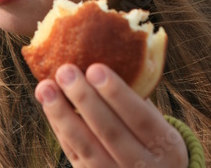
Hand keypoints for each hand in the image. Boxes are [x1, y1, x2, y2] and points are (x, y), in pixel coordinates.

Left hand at [35, 63, 187, 166]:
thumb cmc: (150, 136)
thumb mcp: (157, 122)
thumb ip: (136, 98)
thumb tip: (106, 54)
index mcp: (165, 144)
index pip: (141, 118)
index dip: (117, 93)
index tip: (95, 67)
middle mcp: (144, 166)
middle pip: (110, 132)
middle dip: (84, 99)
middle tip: (65, 70)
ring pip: (86, 147)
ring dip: (62, 114)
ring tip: (45, 87)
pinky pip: (74, 155)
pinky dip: (60, 128)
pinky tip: (49, 105)